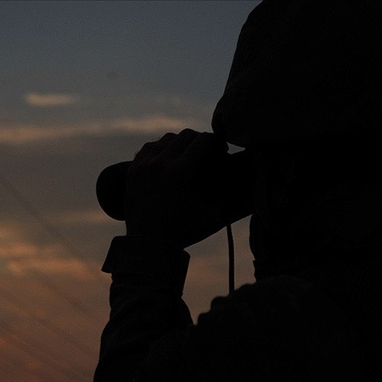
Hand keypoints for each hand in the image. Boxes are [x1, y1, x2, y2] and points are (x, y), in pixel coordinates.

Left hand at [124, 129, 236, 248]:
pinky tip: (167, 158)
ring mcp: (144, 166)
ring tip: (188, 154)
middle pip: (185, 136)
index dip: (217, 142)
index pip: (203, 141)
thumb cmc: (184, 231)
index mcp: (180, 172)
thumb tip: (248, 187)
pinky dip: (160, 149)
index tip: (222, 149)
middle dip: (200, 140)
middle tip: (207, 151)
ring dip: (180, 143)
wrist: (149, 245)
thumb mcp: (211, 215)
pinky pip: (148, 149)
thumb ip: (229, 199)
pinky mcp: (132, 171)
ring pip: (166, 139)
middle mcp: (160, 164)